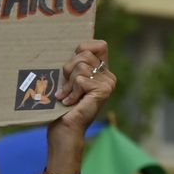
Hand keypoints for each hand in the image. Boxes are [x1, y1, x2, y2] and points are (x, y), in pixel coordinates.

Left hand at [46, 40, 115, 173]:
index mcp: (103, 71)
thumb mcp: (68, 77)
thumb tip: (73, 47)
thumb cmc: (64, 104)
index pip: (99, 44)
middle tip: (66, 86)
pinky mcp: (103, 90)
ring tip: (68, 96)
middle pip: (85, 54)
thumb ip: (75, 62)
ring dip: (68, 83)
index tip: (72, 67)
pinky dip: (71, 91)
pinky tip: (70, 102)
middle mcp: (109, 76)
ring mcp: (108, 83)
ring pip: (81, 66)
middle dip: (69, 69)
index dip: (83, 49)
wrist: (65, 129)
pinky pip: (81, 79)